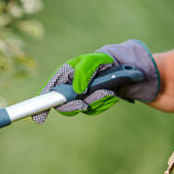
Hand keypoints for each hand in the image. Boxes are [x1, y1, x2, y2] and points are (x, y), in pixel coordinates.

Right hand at [33, 40, 160, 122]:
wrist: (133, 69)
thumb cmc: (111, 59)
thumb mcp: (96, 60)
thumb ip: (83, 72)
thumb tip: (76, 90)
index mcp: (68, 72)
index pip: (51, 87)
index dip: (44, 100)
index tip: (40, 114)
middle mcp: (73, 84)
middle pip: (63, 103)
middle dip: (75, 105)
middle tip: (84, 104)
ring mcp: (83, 94)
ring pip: (81, 107)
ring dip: (95, 102)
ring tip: (108, 91)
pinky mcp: (95, 101)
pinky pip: (94, 109)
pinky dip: (103, 104)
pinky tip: (111, 95)